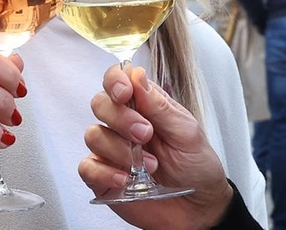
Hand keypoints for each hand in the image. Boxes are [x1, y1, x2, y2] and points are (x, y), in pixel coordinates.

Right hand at [80, 65, 234, 229]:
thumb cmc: (196, 166)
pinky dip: (105, 172)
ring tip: (149, 165)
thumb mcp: (186, 132)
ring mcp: (111, 151)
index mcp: (145, 106)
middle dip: (121, 117)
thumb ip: (160, 106)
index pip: (117, 80)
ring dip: (120, 149)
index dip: (114, 80)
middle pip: (100, 103)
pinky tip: (125, 179)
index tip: (124, 91)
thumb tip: (137, 76)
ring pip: (93, 135)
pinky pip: (87, 168)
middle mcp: (124, 125)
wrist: (198, 207)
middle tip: (146, 134)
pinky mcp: (103, 177)